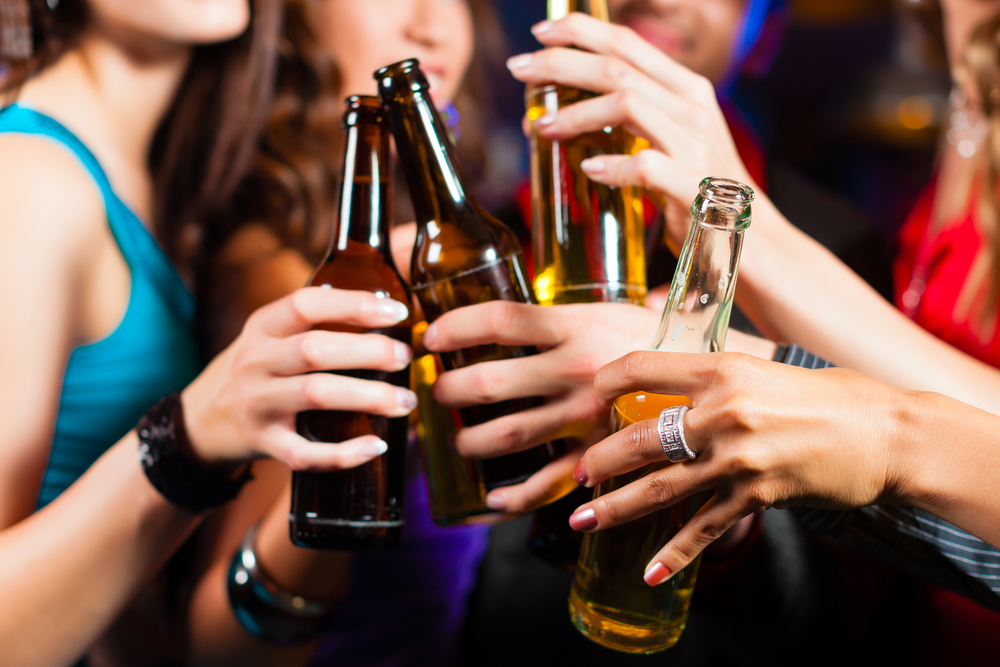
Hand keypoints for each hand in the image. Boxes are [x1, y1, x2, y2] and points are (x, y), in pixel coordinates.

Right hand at [181, 287, 415, 470]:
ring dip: (368, 397)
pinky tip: (376, 446)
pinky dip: (343, 453)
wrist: (201, 421)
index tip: (397, 313)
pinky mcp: (264, 443)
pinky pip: (305, 453)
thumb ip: (316, 321)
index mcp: (263, 326)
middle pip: (315, 350)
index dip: (354, 305)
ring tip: (405, 401)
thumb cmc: (258, 369)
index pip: (307, 304)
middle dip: (368, 352)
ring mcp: (257, 404)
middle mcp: (256, 362)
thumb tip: (390, 312)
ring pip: (315, 395)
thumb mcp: (271, 335)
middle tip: (406, 357)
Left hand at [423, 300, 659, 511]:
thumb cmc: (661, 339)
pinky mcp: (601, 455)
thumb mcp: (610, 313)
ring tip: (459, 443)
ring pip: (509, 435)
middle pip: (491, 382)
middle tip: (438, 394)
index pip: (502, 320)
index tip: (430, 337)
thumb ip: (563, 319)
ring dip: (471, 443)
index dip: (457, 327)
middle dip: (451, 391)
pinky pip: (548, 483)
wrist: (722, 377)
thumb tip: (511, 319)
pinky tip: (492, 499)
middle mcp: (575, 371)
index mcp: (577, 327)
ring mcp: (586, 417)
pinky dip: (514, 497)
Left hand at [507, 13, 754, 247]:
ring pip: (627, 105)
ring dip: (575, 113)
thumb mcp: (672, 143)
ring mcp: (696, 147)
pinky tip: (588, 169)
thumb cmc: (702, 193)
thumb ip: (631, 121)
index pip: (628, 44)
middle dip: (561, 63)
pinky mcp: (695, 189)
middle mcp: (692, 109)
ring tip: (541, 127)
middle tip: (520, 70)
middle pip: (617, 67)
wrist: (755, 243)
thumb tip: (559, 114)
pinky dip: (612, 165)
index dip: (580, 32)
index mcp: (686, 91)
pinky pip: (646, 166)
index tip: (538, 35)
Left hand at [569, 351, 908, 585]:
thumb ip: (715, 374)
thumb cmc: (828, 395)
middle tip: (576, 473)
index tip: (590, 395)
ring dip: (617, 507)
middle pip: (640, 438)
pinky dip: (674, 553)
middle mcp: (723, 412)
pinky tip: (648, 570)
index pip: (641, 367)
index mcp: (721, 369)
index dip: (607, 381)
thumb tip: (670, 377)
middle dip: (599, 460)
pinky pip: (705, 529)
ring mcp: (738, 458)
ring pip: (661, 487)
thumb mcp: (763, 367)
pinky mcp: (757, 496)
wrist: (887, 432)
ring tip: (582, 520)